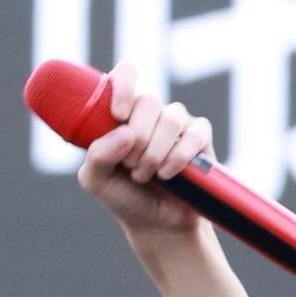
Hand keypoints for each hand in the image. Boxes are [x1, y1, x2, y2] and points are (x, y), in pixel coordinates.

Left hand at [78, 61, 213, 245]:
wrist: (154, 223)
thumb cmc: (122, 196)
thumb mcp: (95, 180)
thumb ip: (96, 155)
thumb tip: (125, 132)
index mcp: (122, 114)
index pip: (127, 74)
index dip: (124, 86)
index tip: (118, 115)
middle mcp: (150, 113)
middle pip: (148, 102)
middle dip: (137, 141)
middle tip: (130, 167)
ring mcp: (177, 123)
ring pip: (170, 119)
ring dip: (155, 154)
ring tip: (146, 175)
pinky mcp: (200, 137)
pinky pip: (194, 134)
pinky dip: (178, 157)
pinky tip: (169, 175)